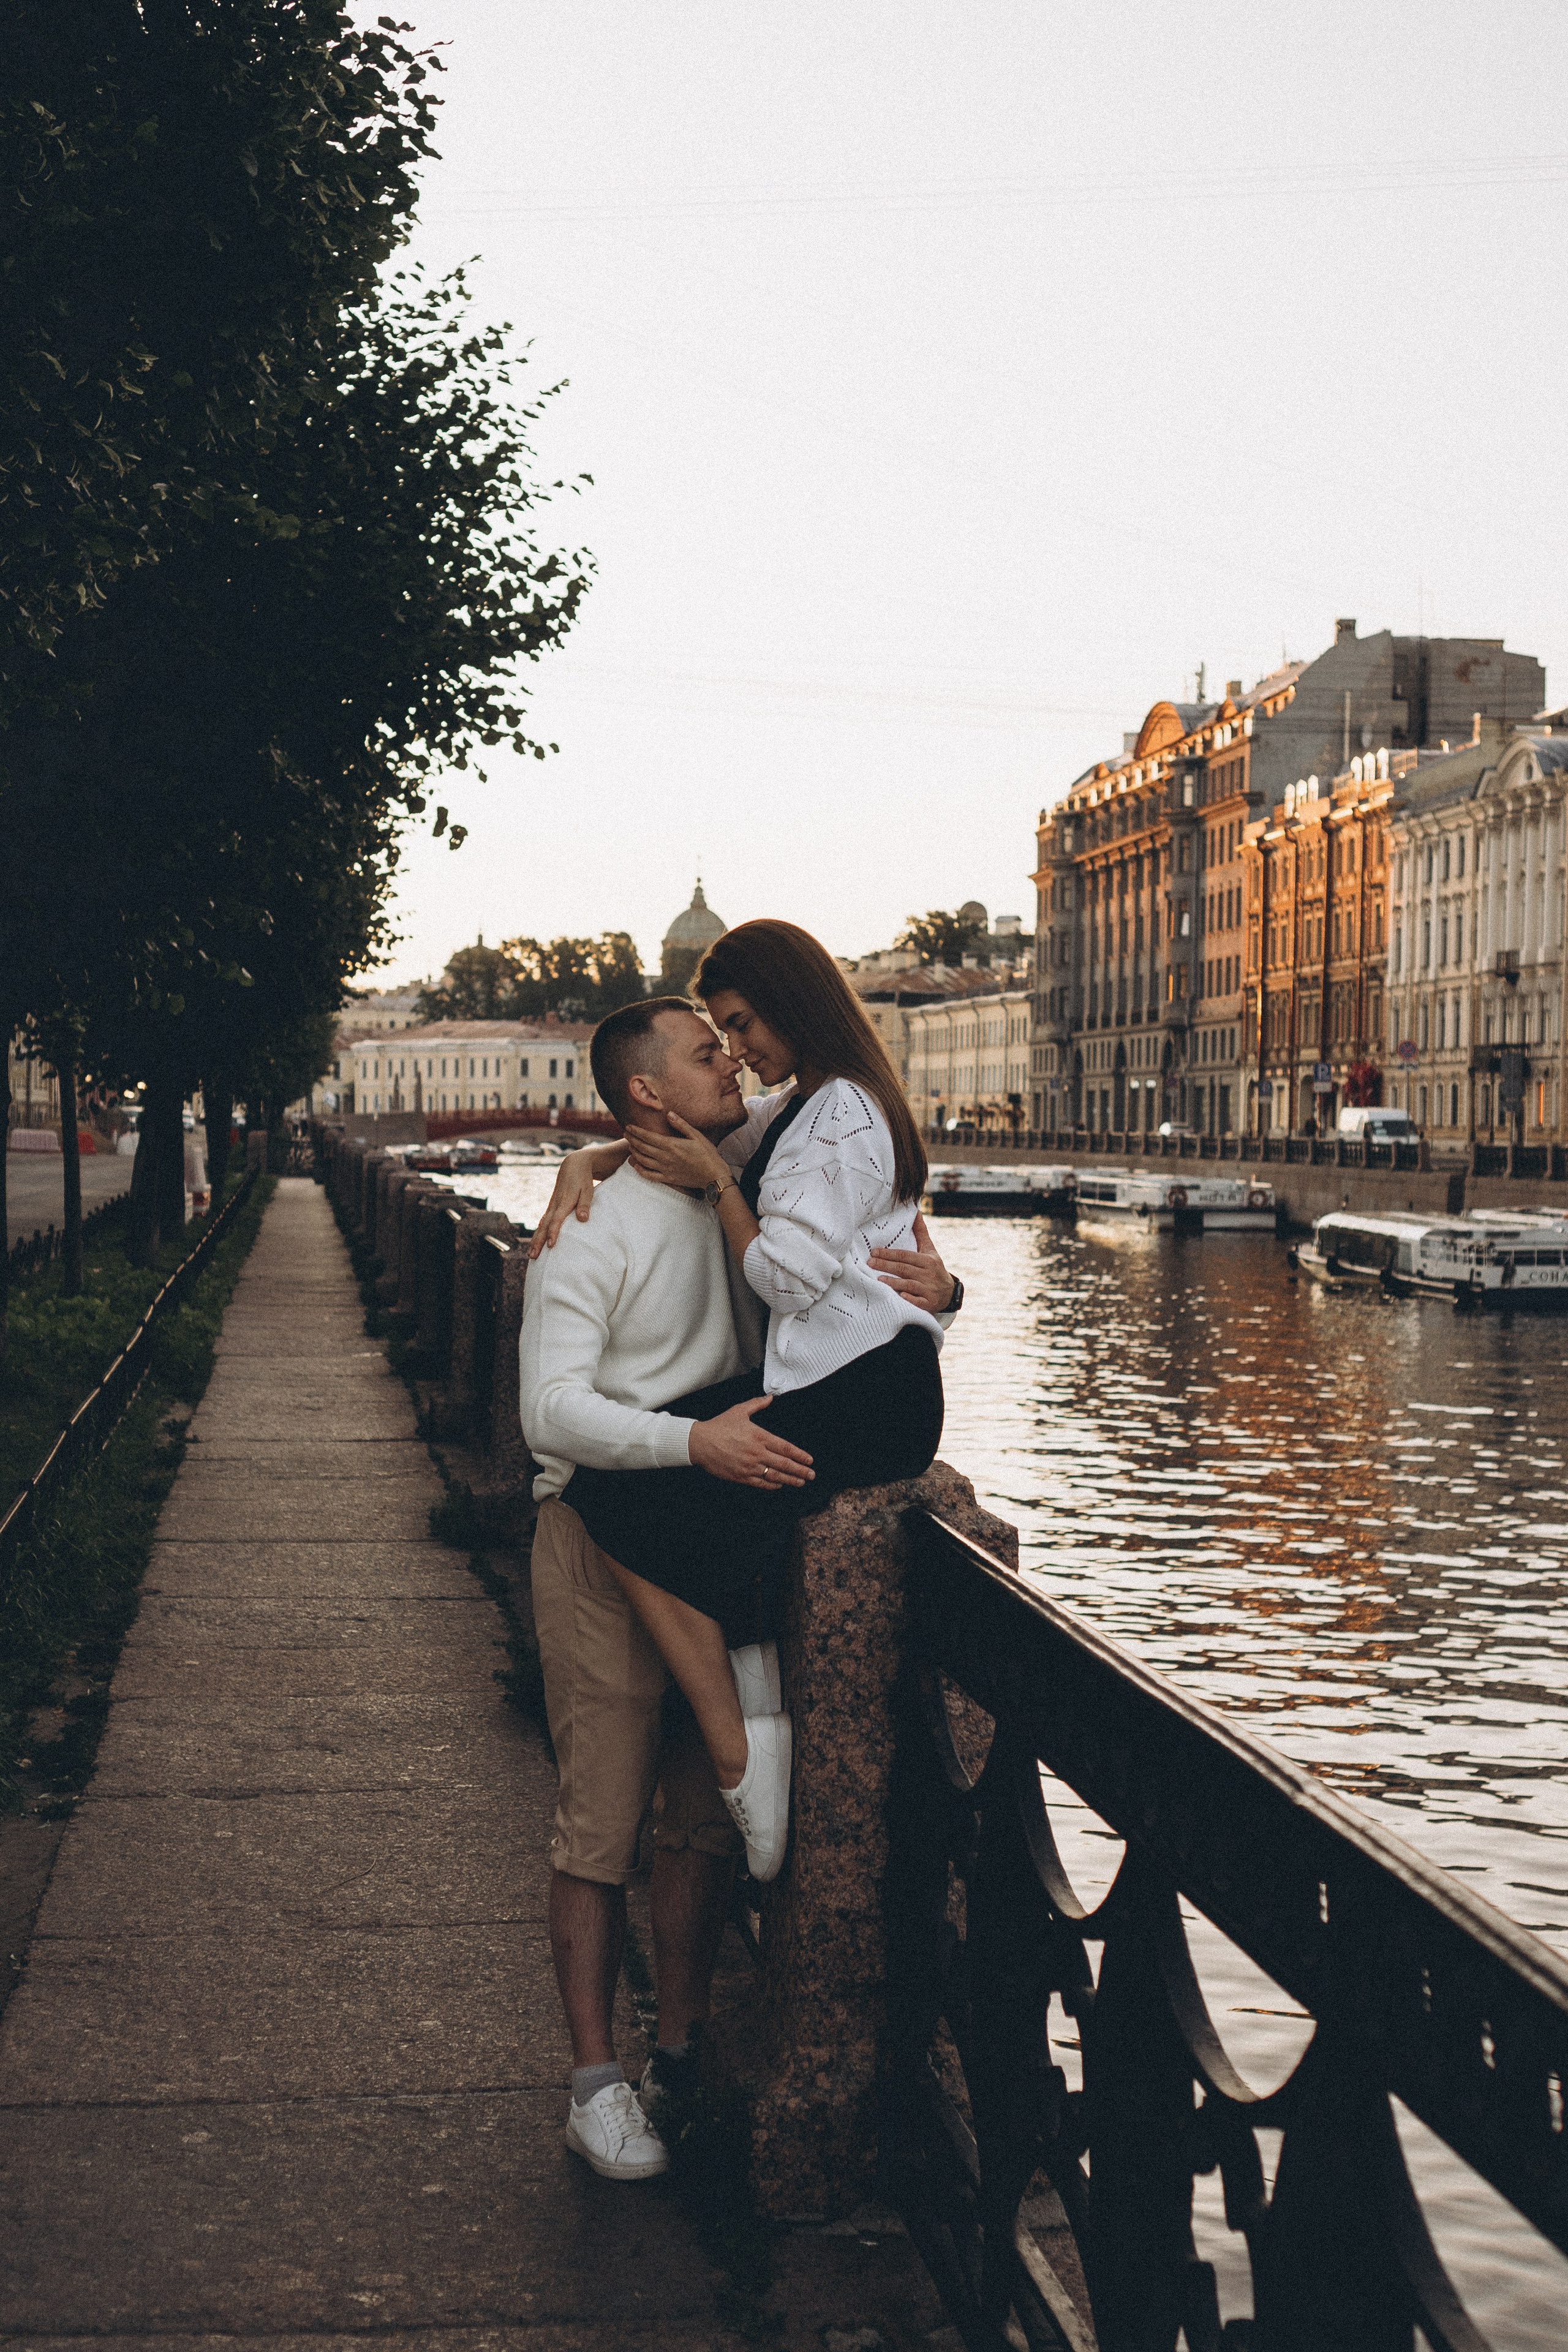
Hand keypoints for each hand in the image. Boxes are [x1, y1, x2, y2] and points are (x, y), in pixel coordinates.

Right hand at [528, 1146, 612, 1257]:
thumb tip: (582, 1219)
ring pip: (541, 1225)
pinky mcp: (551, 1207)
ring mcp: (551, 1206)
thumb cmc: (583, 1179)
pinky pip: (543, 1222)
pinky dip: (538, 1233)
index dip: (554, 1232)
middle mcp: (555, 1205)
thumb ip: (584, 1205)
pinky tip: (535, 1243)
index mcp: (564, 1202)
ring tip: (531, 1255)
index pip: (557, 1220)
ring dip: (536, 1240)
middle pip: (544, 1226)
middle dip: (538, 1241)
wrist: (573, 1165)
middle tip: (533, 1256)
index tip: (551, 1245)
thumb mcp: (588, 1190)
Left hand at [624, 1112, 728, 1192]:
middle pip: (642, 1147)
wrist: (713, 1175)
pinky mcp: (668, 1178)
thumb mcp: (696, 1135)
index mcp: (671, 1145)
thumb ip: (681, 1124)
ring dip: (634, 1152)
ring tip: (630, 1145)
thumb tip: (669, 1114)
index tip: (628, 1126)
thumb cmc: (707, 1154)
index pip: (648, 1136)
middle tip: (625, 1133)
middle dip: (632, 1139)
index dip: (636, 1131)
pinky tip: (635, 1164)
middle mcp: (665, 1157)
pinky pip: (649, 1175)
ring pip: (643, 1160)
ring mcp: (665, 1169)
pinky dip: (640, 1170)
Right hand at [689, 1396, 814, 1488]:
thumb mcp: (739, 1411)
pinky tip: (780, 1485)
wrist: (699, 1443)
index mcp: (759, 1436)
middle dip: (801, 1470)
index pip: (785, 1447)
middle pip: (784, 1464)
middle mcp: (757, 1453)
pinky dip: (773, 1485)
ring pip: (775, 1476)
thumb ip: (757, 1404)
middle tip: (812, 1474)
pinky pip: (761, 1483)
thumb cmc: (719, 1426)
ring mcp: (749, 1466)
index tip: (809, 1459)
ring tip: (801, 1482)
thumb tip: (770, 1397)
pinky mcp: (741, 1476)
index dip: (800, 1455)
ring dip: (791, 1480)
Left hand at [869, 1211, 957, 1315]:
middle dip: (886, 1265)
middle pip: (904, 1269)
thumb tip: (915, 1211)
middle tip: (870, 1262)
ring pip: (909, 1285)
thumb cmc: (934, 1268)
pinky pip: (917, 1301)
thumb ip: (921, 1232)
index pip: (905, 1255)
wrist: (949, 1293)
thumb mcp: (930, 1250)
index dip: (889, 1253)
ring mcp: (929, 1290)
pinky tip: (899, 1297)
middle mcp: (929, 1274)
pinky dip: (909, 1299)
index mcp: (927, 1260)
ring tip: (878, 1279)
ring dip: (894, 1282)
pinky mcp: (929, 1304)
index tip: (874, 1251)